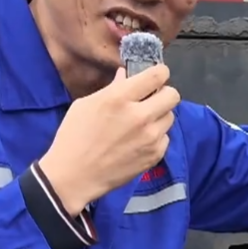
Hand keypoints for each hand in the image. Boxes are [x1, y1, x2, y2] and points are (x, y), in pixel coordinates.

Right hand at [37, 65, 181, 212]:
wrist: (74, 176)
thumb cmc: (74, 137)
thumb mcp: (85, 105)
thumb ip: (112, 88)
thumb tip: (126, 75)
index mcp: (119, 98)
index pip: (157, 75)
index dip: (160, 72)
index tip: (157, 75)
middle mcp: (140, 116)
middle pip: (173, 95)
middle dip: (164, 93)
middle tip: (152, 99)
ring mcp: (150, 137)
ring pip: (170, 117)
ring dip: (159, 116)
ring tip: (142, 123)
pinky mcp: (155, 155)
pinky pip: (165, 138)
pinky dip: (156, 137)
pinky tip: (139, 141)